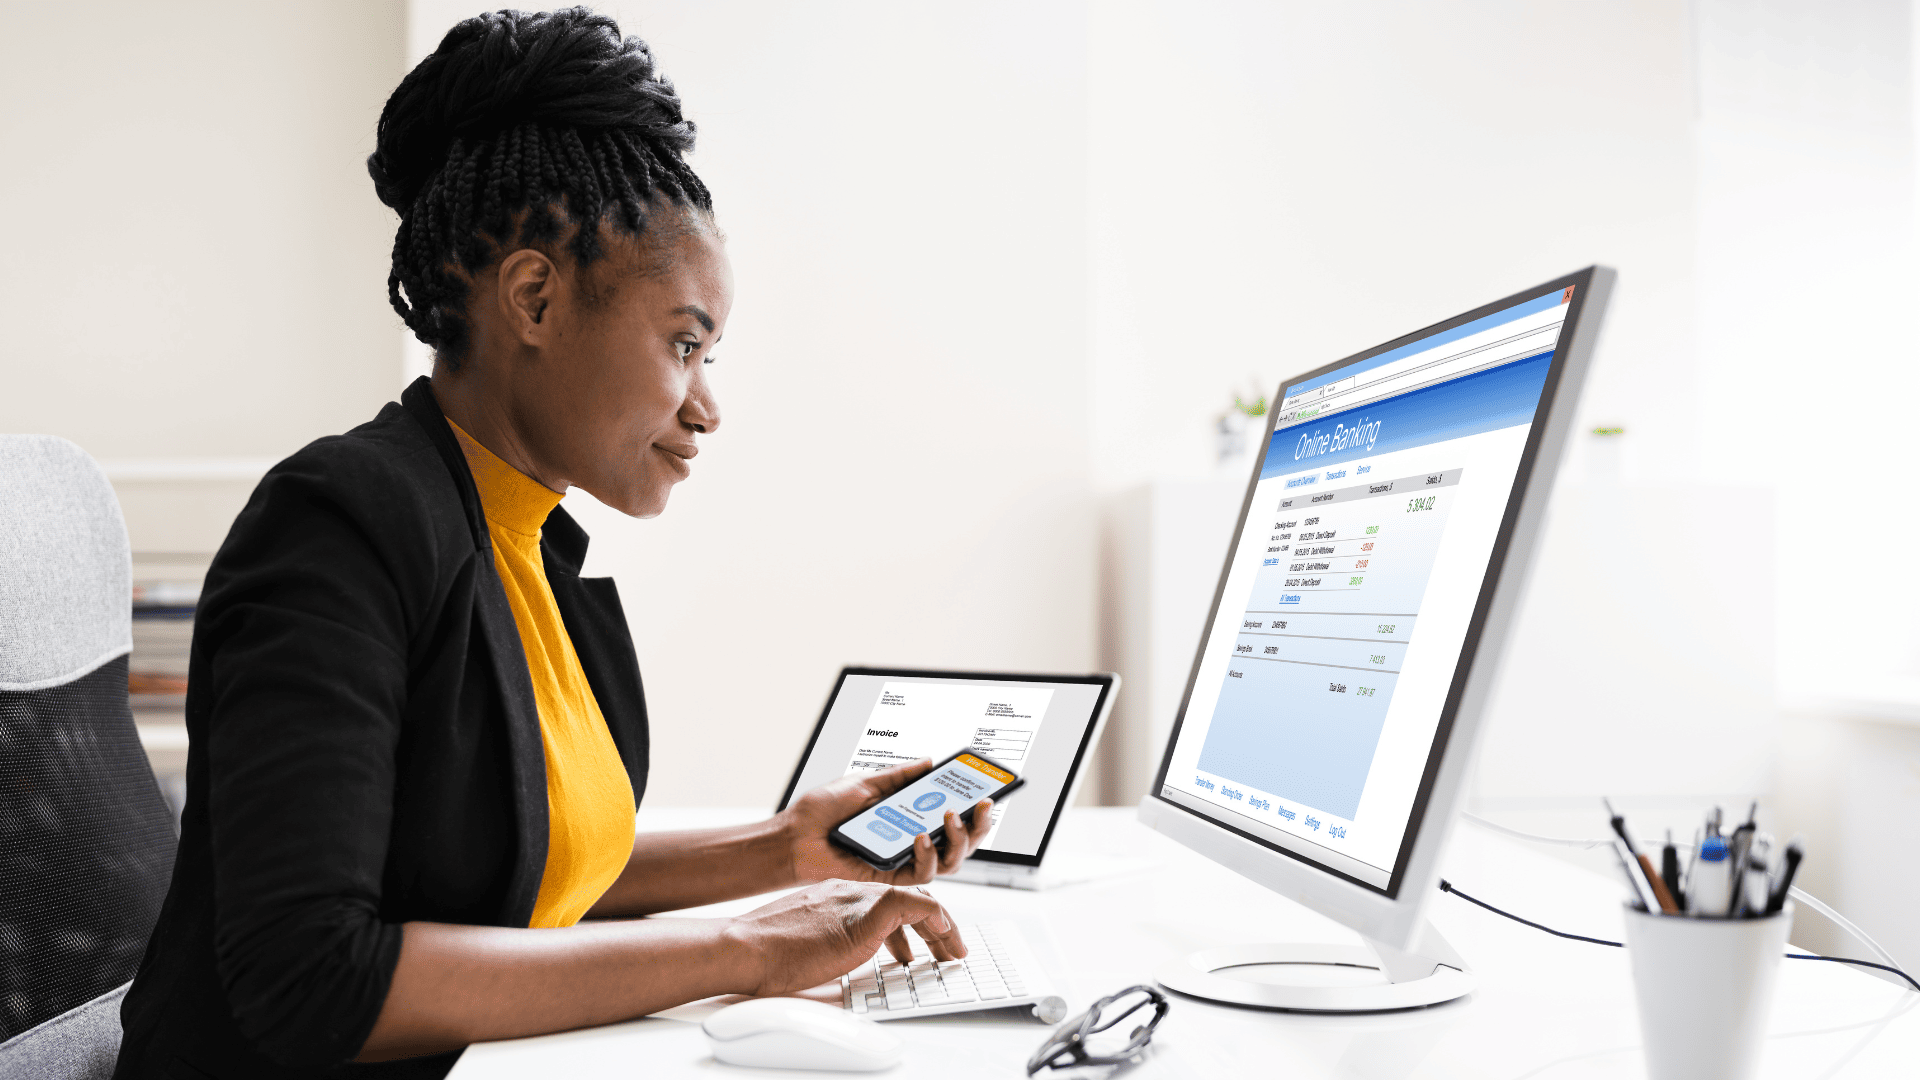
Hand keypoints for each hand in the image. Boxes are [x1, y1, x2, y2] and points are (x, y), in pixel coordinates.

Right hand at [725, 880, 966, 996]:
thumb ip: (829, 941)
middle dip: (934, 926)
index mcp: (835, 895)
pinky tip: (944, 936)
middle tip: (948, 949)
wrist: (746, 948)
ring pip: (919, 900)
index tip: (918, 947)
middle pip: (908, 899)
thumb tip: (841, 963)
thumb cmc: (764, 952)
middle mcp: (850, 891)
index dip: (910, 923)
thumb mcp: (805, 940)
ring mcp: (858, 898)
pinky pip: (914, 905)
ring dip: (943, 928)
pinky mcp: (865, 913)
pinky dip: (935, 919)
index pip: (885, 901)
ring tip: (953, 952)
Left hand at [781, 759, 993, 885]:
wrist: (794, 836)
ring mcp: (902, 862)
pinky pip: (921, 874)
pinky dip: (928, 856)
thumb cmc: (821, 812)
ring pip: (949, 862)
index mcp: (906, 818)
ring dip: (959, 839)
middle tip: (983, 806)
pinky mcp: (890, 879)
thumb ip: (899, 776)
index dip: (973, 808)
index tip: (987, 791)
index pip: (949, 816)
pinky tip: (920, 837)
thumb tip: (929, 762)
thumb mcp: (865, 782)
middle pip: (959, 842)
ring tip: (952, 817)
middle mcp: (910, 842)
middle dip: (978, 825)